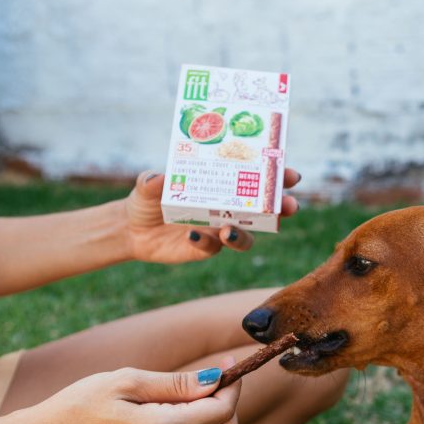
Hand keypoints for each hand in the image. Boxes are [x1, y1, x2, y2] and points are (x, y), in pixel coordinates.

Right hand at [19, 363, 240, 423]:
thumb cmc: (80, 404)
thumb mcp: (127, 381)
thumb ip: (177, 383)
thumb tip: (216, 378)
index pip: (221, 412)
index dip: (232, 386)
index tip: (228, 363)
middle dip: (230, 407)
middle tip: (214, 380)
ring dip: (210, 416)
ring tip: (182, 390)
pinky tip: (166, 406)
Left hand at [125, 168, 302, 263]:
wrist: (132, 228)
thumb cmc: (148, 198)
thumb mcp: (147, 185)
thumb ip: (152, 181)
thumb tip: (159, 178)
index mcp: (222, 186)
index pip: (256, 180)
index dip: (278, 178)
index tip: (291, 175)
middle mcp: (226, 208)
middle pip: (264, 211)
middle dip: (280, 208)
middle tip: (289, 206)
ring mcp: (218, 230)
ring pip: (244, 236)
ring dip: (242, 234)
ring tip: (228, 229)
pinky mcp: (205, 248)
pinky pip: (213, 248)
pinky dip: (206, 242)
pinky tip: (193, 235)